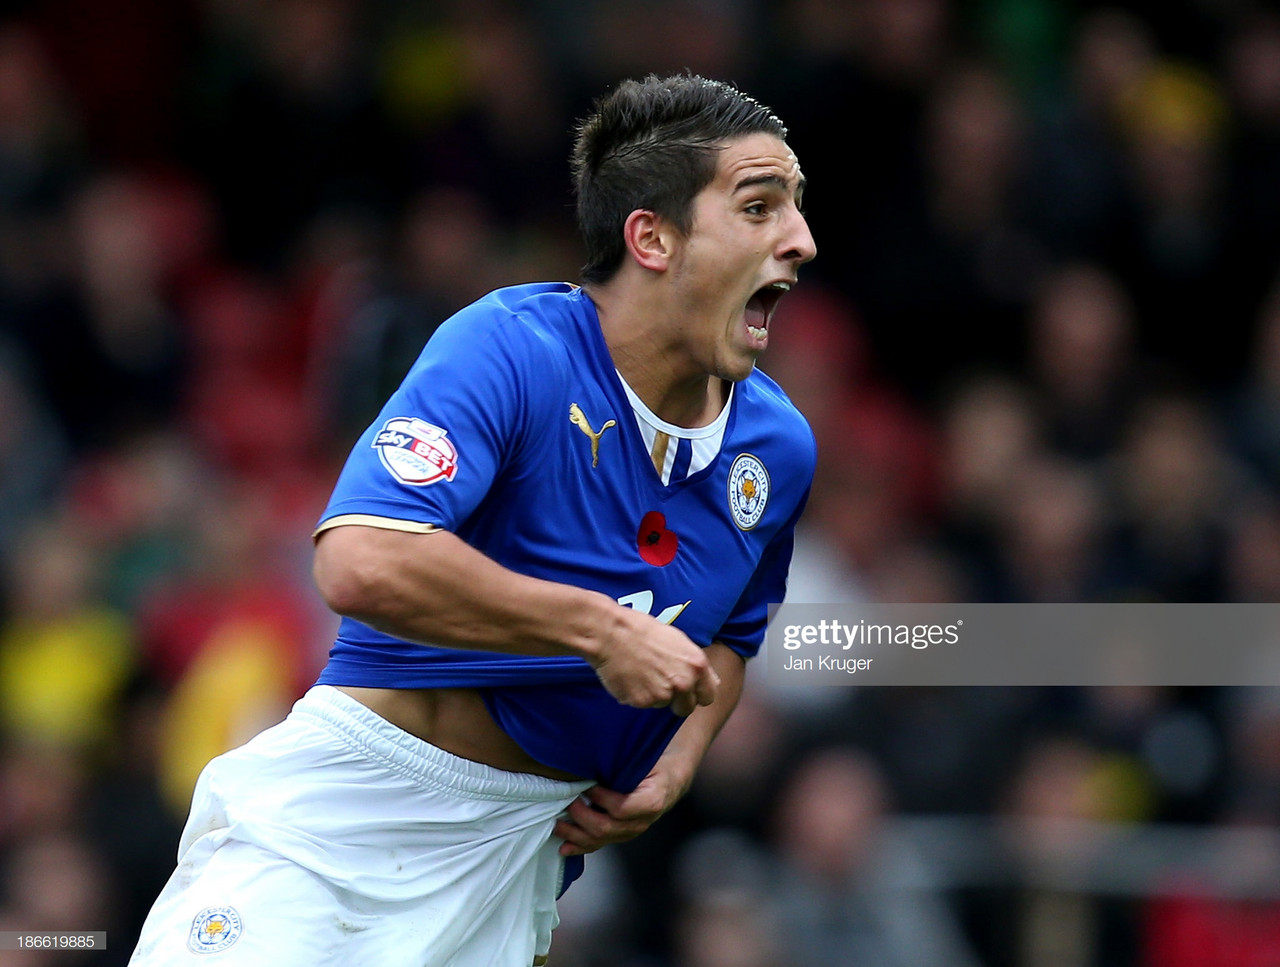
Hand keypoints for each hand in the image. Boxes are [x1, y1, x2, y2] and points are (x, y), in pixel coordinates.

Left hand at [553, 758, 692, 856]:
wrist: (672, 777)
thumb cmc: (659, 762)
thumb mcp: (650, 756)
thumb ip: (627, 762)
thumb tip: (596, 759)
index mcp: (652, 800)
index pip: (622, 808)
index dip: (601, 800)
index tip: (587, 787)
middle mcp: (642, 821)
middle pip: (607, 827)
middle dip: (582, 817)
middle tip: (568, 802)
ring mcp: (632, 830)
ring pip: (601, 840)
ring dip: (577, 834)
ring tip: (558, 826)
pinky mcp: (622, 834)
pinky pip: (601, 844)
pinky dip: (581, 846)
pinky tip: (566, 847)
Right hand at [590, 606, 718, 715]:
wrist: (610, 632)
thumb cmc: (642, 630)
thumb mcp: (678, 641)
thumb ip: (695, 665)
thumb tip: (712, 681)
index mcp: (696, 665)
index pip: (708, 696)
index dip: (697, 694)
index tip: (688, 691)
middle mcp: (684, 682)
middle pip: (686, 708)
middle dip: (677, 701)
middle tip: (660, 683)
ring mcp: (663, 694)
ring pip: (662, 704)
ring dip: (654, 694)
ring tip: (641, 672)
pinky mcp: (642, 702)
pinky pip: (642, 704)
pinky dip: (636, 695)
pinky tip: (630, 676)